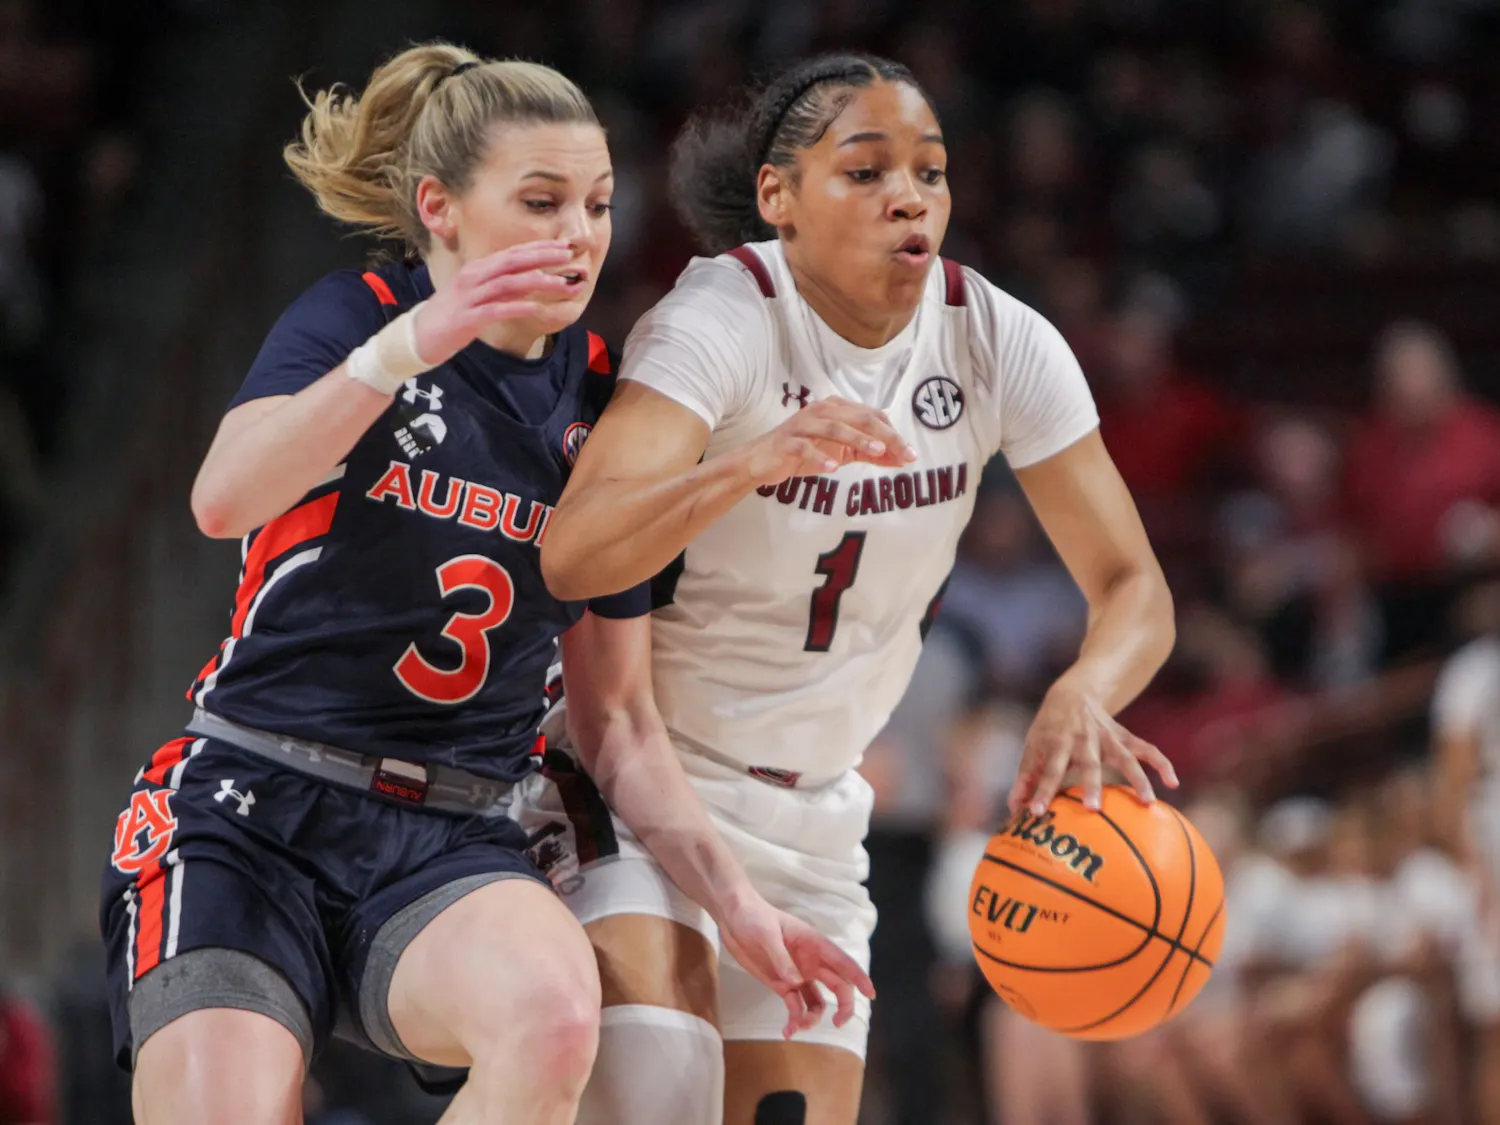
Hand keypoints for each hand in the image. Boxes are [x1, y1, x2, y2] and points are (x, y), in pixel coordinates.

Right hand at [413, 240, 576, 363]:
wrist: (418, 335)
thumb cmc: (452, 315)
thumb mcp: (480, 296)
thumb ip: (505, 289)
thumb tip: (532, 283)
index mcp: (478, 270)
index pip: (513, 253)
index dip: (539, 248)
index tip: (563, 246)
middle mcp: (474, 277)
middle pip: (512, 262)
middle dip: (542, 257)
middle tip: (568, 255)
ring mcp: (470, 297)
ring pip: (507, 284)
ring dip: (536, 282)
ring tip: (561, 283)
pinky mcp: (466, 318)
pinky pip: (495, 310)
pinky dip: (516, 307)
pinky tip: (535, 308)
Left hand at [717, 893, 874, 1038]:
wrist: (733, 918)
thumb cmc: (753, 917)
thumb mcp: (766, 934)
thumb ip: (781, 958)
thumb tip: (796, 983)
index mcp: (814, 944)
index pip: (842, 962)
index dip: (859, 977)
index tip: (870, 994)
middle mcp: (811, 962)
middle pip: (838, 986)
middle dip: (843, 1006)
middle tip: (838, 1023)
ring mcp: (798, 975)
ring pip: (818, 1001)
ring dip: (813, 1017)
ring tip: (798, 1027)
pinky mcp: (782, 985)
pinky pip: (795, 1006)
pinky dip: (795, 1020)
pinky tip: (787, 1032)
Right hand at [735, 396, 916, 486]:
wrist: (762, 460)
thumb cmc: (805, 453)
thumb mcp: (841, 453)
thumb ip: (869, 454)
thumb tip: (901, 459)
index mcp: (837, 408)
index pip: (872, 416)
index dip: (893, 434)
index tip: (910, 454)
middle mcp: (821, 410)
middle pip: (859, 418)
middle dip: (885, 436)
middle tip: (904, 453)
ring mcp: (803, 424)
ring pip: (834, 427)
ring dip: (858, 439)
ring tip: (877, 452)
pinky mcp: (787, 441)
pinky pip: (805, 447)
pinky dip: (819, 457)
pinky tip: (832, 468)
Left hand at [1007, 682, 1177, 814]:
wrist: (1073, 694)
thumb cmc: (1049, 730)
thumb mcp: (1033, 748)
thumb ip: (1025, 780)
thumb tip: (1014, 811)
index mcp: (1057, 742)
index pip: (1048, 770)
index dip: (1040, 791)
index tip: (1034, 813)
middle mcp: (1083, 739)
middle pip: (1089, 764)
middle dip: (1090, 786)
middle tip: (1092, 809)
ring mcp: (1107, 737)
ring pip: (1125, 758)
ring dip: (1137, 779)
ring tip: (1148, 802)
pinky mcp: (1125, 737)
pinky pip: (1147, 749)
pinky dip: (1161, 763)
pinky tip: (1173, 782)